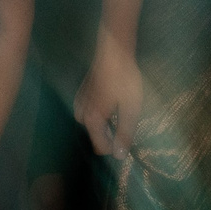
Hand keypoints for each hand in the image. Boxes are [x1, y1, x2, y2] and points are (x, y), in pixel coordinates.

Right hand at [74, 34, 145, 154]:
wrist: (113, 53)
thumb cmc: (124, 80)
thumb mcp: (131, 109)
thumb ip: (125, 133)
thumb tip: (119, 156)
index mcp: (92, 121)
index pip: (101, 147)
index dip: (117, 147)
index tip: (130, 137)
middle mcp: (81, 115)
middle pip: (97, 136)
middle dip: (111, 134)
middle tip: (127, 119)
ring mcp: (79, 104)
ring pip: (94, 125)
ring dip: (107, 123)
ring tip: (121, 109)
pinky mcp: (81, 95)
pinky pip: (91, 114)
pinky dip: (102, 113)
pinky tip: (112, 102)